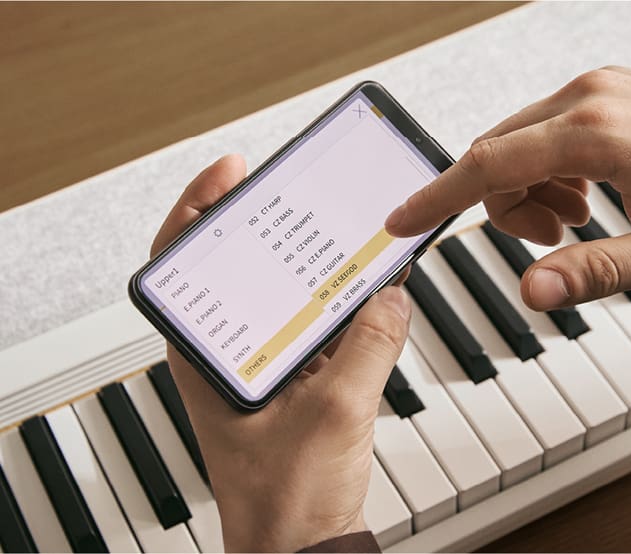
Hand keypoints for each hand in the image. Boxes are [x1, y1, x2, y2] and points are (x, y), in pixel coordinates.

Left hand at [151, 155, 411, 551]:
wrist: (303, 548)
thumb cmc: (286, 500)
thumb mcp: (335, 412)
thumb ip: (370, 345)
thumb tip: (391, 294)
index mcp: (207, 357)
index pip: (183, 262)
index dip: (200, 207)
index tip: (233, 171)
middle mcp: (232, 354)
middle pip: (241, 267)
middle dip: (270, 224)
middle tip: (298, 188)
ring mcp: (266, 366)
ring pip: (285, 297)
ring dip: (314, 269)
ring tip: (340, 234)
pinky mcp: (298, 381)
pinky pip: (318, 328)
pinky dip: (342, 307)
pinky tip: (367, 293)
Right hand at [385, 67, 630, 309]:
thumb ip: (597, 272)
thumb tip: (534, 289)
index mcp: (598, 132)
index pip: (488, 164)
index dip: (435, 198)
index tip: (401, 220)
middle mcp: (589, 96)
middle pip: (498, 154)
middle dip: (503, 206)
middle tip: (551, 241)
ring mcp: (598, 87)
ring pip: (519, 141)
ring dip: (528, 188)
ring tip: (579, 219)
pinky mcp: (608, 89)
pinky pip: (547, 129)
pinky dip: (548, 167)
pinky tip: (588, 191)